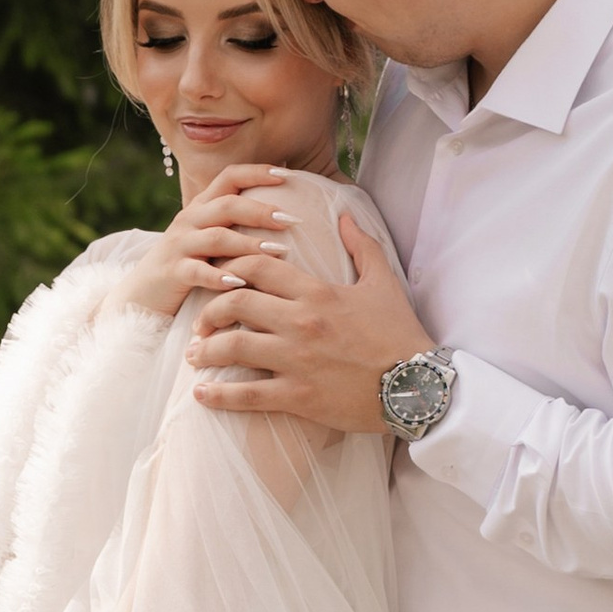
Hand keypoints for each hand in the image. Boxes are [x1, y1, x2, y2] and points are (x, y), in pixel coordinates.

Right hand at [110, 166, 308, 323]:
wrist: (143, 294)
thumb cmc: (189, 266)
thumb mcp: (210, 240)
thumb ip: (236, 225)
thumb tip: (283, 215)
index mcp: (202, 207)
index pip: (229, 176)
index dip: (257, 172)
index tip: (289, 175)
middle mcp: (190, 220)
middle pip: (227, 204)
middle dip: (261, 210)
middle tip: (292, 219)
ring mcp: (180, 246)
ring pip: (217, 237)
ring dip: (249, 244)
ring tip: (278, 251)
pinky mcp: (172, 272)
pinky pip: (197, 272)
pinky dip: (219, 278)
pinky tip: (240, 284)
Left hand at [191, 212, 427, 435]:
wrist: (418, 387)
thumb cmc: (400, 335)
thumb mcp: (384, 283)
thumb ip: (362, 245)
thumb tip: (345, 215)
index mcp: (317, 292)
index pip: (258, 267)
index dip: (230, 267)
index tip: (218, 278)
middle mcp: (300, 322)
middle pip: (236, 302)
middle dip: (208, 310)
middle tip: (199, 322)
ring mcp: (297, 360)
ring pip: (234, 347)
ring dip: (205, 350)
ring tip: (194, 355)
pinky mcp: (298, 396)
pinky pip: (247, 395)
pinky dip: (218, 395)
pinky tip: (201, 394)